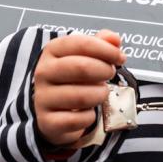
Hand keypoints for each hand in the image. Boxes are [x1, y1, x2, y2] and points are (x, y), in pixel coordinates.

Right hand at [34, 29, 124, 146]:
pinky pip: (77, 119)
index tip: (120, 57)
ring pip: (81, 96)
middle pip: (82, 67)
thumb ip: (101, 43)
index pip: (81, 43)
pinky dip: (89, 117)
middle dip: (104, 71)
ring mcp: (43, 98)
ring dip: (100, 95)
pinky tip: (88, 112)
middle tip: (110, 74)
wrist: (54, 111)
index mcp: (52, 50)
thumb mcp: (85, 56)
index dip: (106, 50)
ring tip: (101, 92)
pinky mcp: (47, 122)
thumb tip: (114, 39)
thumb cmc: (73, 78)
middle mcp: (44, 72)